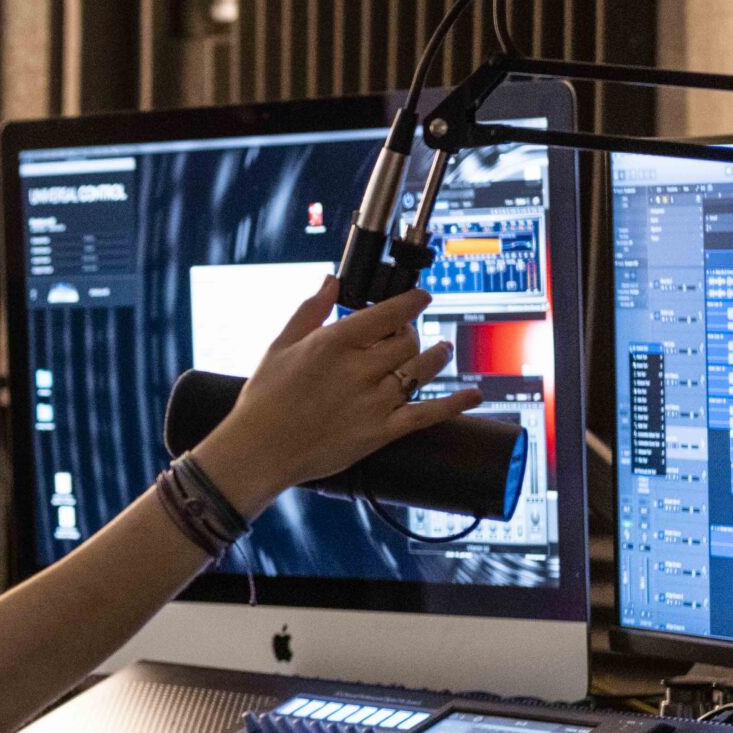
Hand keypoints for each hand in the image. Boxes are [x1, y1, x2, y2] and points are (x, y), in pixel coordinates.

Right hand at [190, 276, 482, 515]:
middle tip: (409, 334)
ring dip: (436, 357)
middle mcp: (359, 369)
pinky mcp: (380, 432)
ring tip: (441, 351)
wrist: (259, 450)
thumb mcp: (280, 346)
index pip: (389, 312)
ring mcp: (373, 402)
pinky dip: (455, 404)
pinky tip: (473, 394)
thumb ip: (310, 311)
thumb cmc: (264, 398)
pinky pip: (426, 415)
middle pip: (407, 340)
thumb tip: (331, 282)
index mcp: (334, 343)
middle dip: (413, 332)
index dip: (412, 301)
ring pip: (421, 370)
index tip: (421, 296)